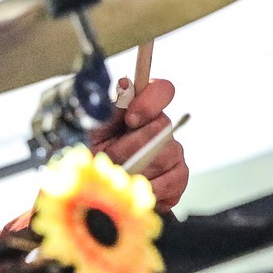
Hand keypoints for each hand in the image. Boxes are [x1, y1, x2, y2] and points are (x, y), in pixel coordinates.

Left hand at [88, 77, 188, 209]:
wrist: (100, 188)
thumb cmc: (95, 152)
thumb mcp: (93, 129)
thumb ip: (110, 108)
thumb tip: (125, 84)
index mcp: (142, 107)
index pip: (162, 90)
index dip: (149, 102)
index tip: (130, 119)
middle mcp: (162, 126)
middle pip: (161, 128)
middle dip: (129, 146)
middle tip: (108, 156)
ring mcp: (174, 152)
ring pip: (164, 156)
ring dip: (135, 168)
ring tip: (117, 172)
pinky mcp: (178, 177)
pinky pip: (170, 181)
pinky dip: (147, 187)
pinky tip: (133, 186)